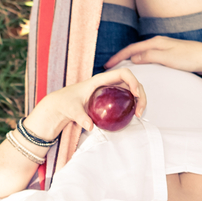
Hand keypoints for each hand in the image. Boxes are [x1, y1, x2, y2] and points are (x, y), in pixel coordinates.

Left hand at [27, 67, 146, 134]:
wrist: (61, 105)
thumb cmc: (65, 103)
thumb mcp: (72, 109)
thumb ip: (80, 117)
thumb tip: (90, 126)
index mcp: (100, 80)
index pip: (123, 73)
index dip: (133, 81)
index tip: (135, 94)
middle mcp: (108, 83)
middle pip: (132, 83)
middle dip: (141, 95)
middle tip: (139, 112)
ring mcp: (111, 91)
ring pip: (131, 91)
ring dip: (139, 101)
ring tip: (138, 115)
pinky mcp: (110, 99)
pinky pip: (126, 100)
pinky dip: (132, 106)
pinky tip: (132, 117)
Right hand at [104, 36, 201, 74]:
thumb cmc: (189, 57)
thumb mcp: (166, 57)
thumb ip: (149, 56)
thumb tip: (133, 58)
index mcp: (155, 42)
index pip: (131, 49)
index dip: (118, 57)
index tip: (108, 65)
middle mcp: (158, 43)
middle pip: (135, 50)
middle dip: (122, 57)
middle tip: (111, 66)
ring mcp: (164, 48)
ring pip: (142, 54)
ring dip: (131, 60)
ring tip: (122, 68)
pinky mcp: (170, 55)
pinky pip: (150, 58)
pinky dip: (141, 62)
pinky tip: (141, 69)